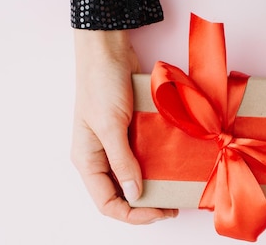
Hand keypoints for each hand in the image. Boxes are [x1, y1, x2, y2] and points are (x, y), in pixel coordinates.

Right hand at [70, 29, 177, 223]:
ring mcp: (117, 144)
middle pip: (121, 194)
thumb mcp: (110, 125)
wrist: (109, 50)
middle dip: (146, 204)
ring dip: (155, 186)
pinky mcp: (132, 131)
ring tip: (177, 189)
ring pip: (135, 177)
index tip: (158, 212)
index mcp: (88, 160)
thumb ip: (122, 161)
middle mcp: (101, 156)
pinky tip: (176, 166)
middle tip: (172, 206)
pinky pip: (145, 156)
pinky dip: (159, 165)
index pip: (106, 202)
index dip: (131, 214)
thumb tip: (135, 194)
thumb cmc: (101, 85)